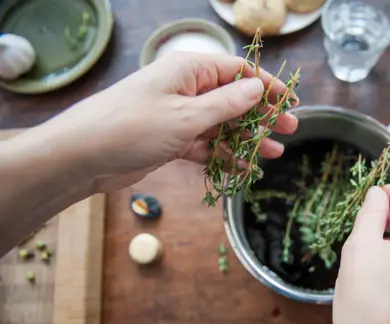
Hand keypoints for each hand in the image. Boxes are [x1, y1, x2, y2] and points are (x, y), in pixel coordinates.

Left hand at [32, 51, 298, 191]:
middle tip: (290, 129)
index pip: (237, 71)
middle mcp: (186, 89)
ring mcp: (178, 116)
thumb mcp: (185, 115)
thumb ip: (226, 103)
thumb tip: (258, 87)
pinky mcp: (171, 140)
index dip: (266, 85)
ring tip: (273, 153)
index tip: (290, 102)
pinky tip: (244, 169)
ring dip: (246, 139)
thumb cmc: (131, 127)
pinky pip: (206, 145)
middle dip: (262, 114)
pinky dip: (224, 156)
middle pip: (233, 98)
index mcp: (188, 70)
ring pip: (222, 125)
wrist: (81, 157)